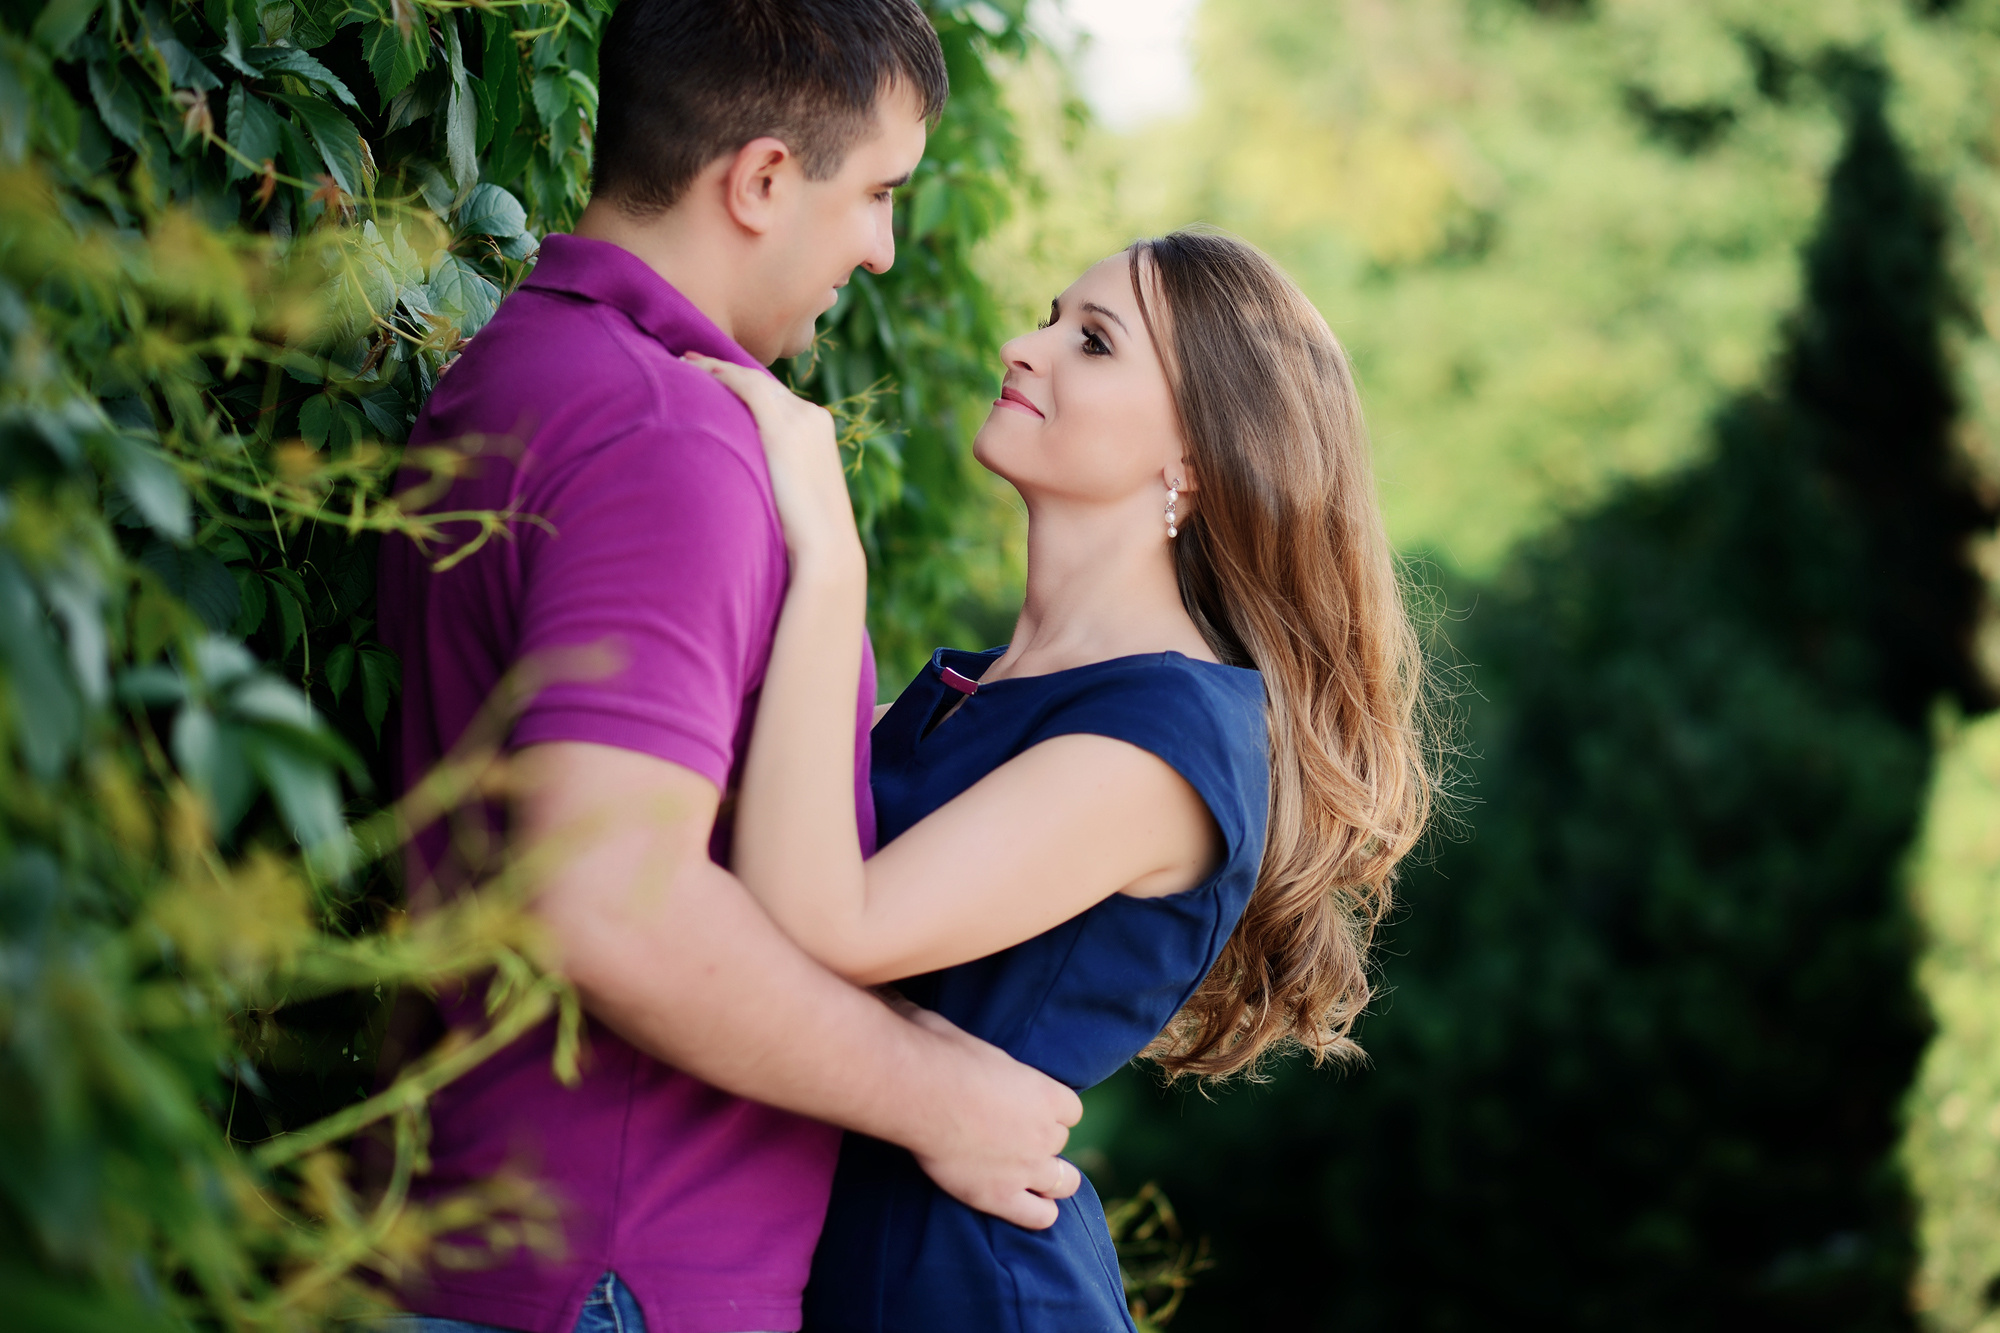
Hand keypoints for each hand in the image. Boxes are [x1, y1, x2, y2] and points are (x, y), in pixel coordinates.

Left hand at [683, 352, 860, 575]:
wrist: (827, 548)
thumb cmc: (808, 536)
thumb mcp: (796, 494)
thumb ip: (777, 473)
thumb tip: (747, 477)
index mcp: (819, 429)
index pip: (776, 396)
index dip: (741, 382)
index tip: (714, 378)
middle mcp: (812, 416)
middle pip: (762, 384)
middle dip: (726, 370)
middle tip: (691, 362)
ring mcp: (800, 419)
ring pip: (751, 380)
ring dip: (716, 369)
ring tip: (684, 363)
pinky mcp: (783, 428)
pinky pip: (746, 387)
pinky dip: (720, 375)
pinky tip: (694, 373)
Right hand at [895, 1002, 1084, 1229]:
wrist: (920, 1091)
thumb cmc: (938, 1053)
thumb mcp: (967, 1038)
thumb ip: (970, 1050)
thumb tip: (928, 1018)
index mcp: (1046, 1093)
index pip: (1071, 1110)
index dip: (1050, 1110)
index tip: (1029, 1109)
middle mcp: (1045, 1132)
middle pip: (1060, 1142)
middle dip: (1042, 1141)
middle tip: (1014, 1139)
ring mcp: (1027, 1167)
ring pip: (1064, 1182)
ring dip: (1052, 1180)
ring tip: (1034, 1180)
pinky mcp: (1000, 1196)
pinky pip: (1040, 1216)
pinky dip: (1039, 1213)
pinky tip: (1028, 1207)